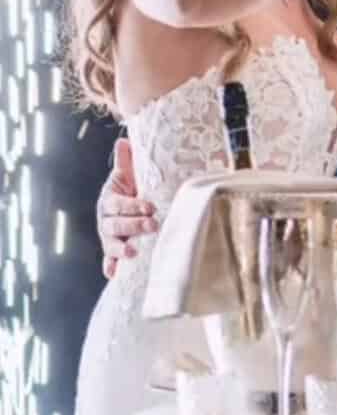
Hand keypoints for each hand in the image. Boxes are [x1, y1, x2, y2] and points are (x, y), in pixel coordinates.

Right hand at [98, 137, 157, 278]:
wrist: (130, 205)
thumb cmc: (133, 189)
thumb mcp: (129, 175)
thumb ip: (127, 161)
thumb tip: (123, 140)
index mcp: (109, 200)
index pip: (119, 204)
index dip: (132, 206)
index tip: (150, 207)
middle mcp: (106, 219)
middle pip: (115, 224)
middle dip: (134, 226)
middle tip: (153, 225)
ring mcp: (108, 236)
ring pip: (111, 243)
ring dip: (121, 249)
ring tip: (133, 252)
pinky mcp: (113, 250)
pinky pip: (109, 260)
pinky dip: (111, 267)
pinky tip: (114, 274)